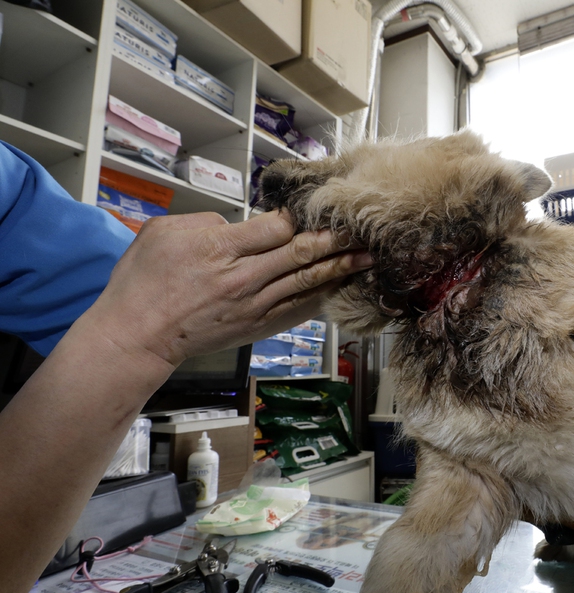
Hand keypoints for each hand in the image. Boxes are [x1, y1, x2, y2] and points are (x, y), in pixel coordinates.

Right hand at [88, 209, 371, 371]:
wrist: (136, 337)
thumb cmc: (143, 282)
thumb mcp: (163, 232)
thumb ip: (206, 221)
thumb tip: (237, 225)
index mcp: (221, 249)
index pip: (277, 228)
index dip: (302, 217)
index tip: (320, 207)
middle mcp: (244, 279)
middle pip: (302, 255)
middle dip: (337, 241)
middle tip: (365, 229)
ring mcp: (253, 306)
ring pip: (307, 284)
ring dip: (340, 270)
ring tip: (368, 258)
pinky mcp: (257, 327)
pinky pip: (298, 310)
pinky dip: (322, 298)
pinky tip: (342, 289)